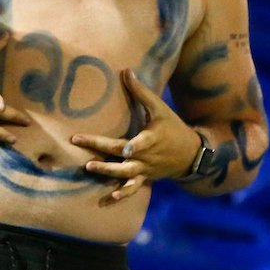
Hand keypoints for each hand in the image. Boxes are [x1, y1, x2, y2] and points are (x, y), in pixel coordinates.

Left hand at [70, 69, 200, 203]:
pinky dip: (123, 194)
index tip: (124, 149)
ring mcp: (145, 169)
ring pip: (124, 174)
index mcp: (151, 139)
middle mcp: (146, 156)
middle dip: (100, 149)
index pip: (139, 143)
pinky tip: (109, 199)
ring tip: (89, 168)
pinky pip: (133, 188)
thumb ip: (142, 92)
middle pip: (121, 155)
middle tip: (77, 141)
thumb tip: (126, 71)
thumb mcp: (160, 109)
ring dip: (107, 172)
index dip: (132, 147)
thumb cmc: (174, 128)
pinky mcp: (145, 177)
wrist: (192, 155)